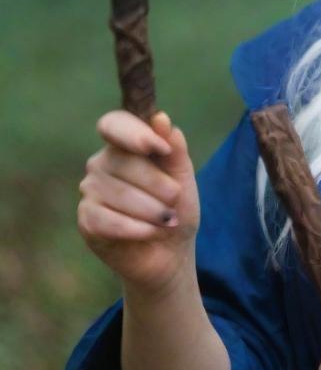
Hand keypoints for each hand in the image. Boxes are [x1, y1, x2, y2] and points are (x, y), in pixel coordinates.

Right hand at [77, 109, 199, 298]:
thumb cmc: (177, 207)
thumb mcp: (183, 177)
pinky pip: (107, 220)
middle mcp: (102, 163)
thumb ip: (174, 149)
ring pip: (117, 193)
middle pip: (122, 161)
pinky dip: (136, 228)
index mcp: (126, 145)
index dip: (134, 133)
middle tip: (175, 197)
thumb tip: (161, 118)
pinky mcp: (87, 220)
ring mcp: (90, 191)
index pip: (114, 123)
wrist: (171, 250)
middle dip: (157, 182)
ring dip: (151, 209)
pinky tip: (152, 232)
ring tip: (167, 219)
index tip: (161, 149)